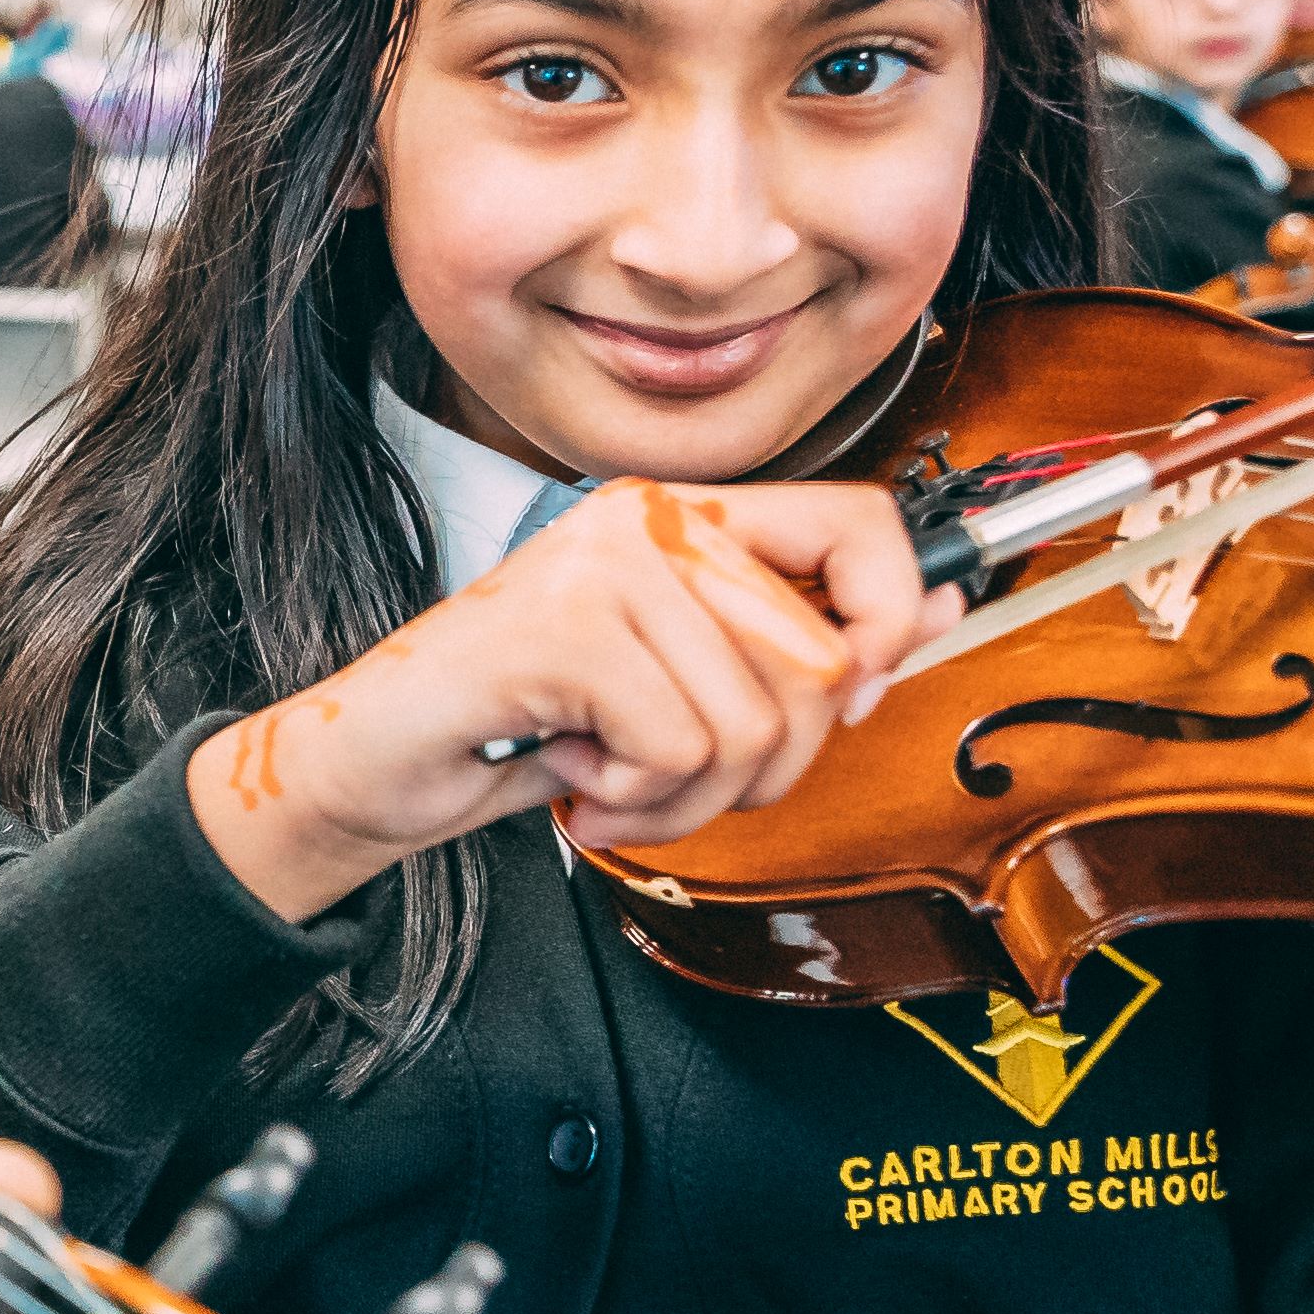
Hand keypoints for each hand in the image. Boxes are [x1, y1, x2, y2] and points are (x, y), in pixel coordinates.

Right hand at [191, 477, 954, 920]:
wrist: (373, 766)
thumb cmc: (517, 727)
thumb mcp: (679, 688)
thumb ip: (795, 648)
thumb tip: (940, 612)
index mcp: (683, 516)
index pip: (859, 524)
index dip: (892, 618)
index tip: (857, 691)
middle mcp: (648, 518)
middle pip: (820, 661)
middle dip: (762, 767)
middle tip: (671, 777)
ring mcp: (605, 563)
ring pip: (754, 722)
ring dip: (685, 795)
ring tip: (610, 779)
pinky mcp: (567, 626)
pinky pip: (678, 746)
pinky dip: (630, 797)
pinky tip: (569, 774)